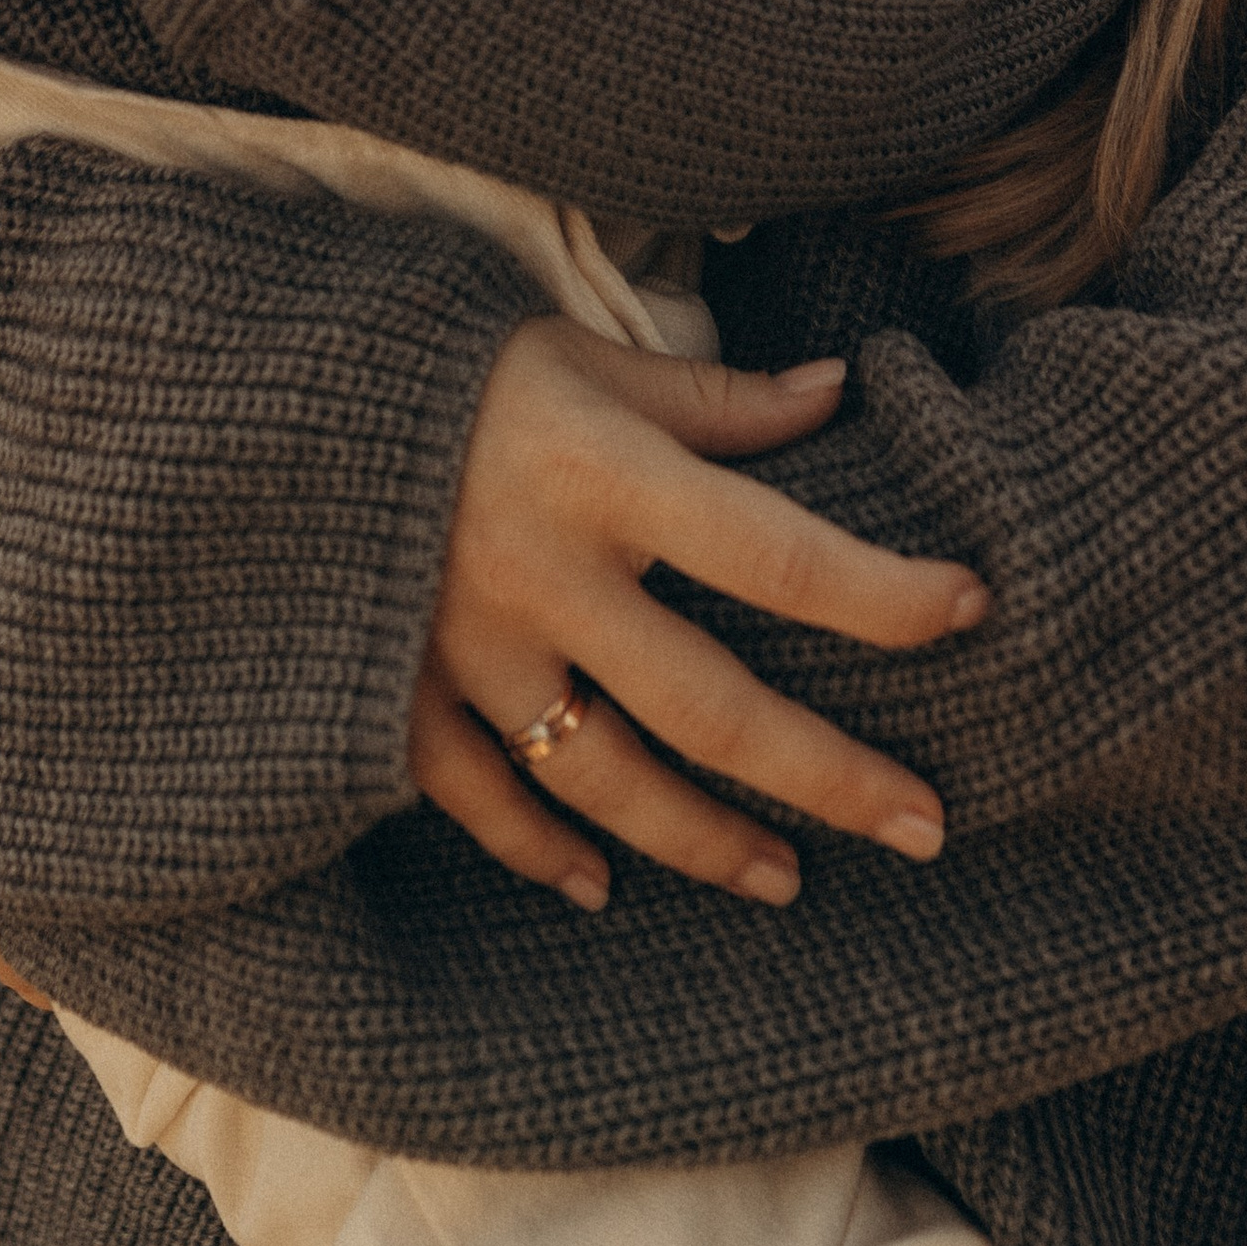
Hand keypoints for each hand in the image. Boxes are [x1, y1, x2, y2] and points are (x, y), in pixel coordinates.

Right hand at [413, 320, 987, 911]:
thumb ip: (713, 399)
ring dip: (704, 842)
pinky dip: (542, 850)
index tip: (971, 609)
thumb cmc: (455, 369)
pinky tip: (600, 887)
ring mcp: (467, 651)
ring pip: (609, 778)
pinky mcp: (400, 697)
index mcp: (603, 475)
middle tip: (927, 826)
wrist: (275, 401)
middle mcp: (544, 576)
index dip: (882, 589)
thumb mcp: (586, 359)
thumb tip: (838, 391)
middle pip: (713, 705)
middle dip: (829, 776)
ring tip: (787, 880)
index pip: (777, 552)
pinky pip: (485, 800)